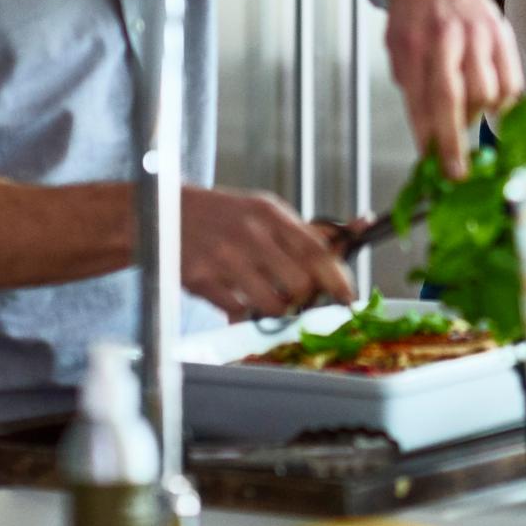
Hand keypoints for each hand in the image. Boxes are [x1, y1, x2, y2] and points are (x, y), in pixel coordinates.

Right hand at [181, 186, 354, 319]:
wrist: (163, 214)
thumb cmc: (227, 216)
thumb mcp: (266, 212)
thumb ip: (308, 229)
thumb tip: (362, 225)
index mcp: (271, 213)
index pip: (316, 249)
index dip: (338, 276)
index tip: (349, 296)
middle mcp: (250, 234)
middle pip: (299, 283)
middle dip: (307, 297)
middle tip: (302, 297)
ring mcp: (224, 260)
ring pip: (272, 304)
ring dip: (279, 309)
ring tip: (273, 299)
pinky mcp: (201, 282)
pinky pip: (239, 312)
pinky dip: (246, 313)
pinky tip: (242, 300)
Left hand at [385, 0, 523, 177]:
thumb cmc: (413, 15)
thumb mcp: (397, 48)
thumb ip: (411, 87)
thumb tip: (427, 138)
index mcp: (414, 42)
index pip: (421, 99)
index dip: (429, 137)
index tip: (434, 166)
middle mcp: (447, 36)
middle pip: (455, 98)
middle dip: (455, 142)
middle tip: (456, 170)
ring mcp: (478, 33)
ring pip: (486, 91)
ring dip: (475, 117)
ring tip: (465, 115)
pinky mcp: (502, 32)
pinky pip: (510, 79)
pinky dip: (502, 101)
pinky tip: (489, 102)